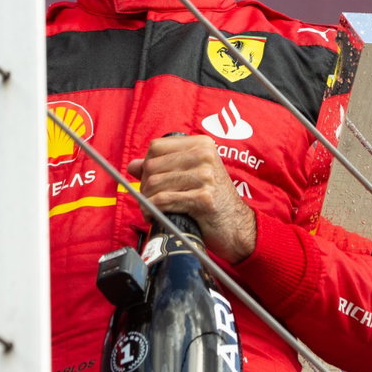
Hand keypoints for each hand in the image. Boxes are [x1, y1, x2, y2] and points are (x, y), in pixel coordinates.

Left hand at [128, 134, 256, 262]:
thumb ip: (164, 167)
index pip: (156, 147)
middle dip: (145, 186)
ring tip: (152, 209)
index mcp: (202, 144)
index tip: (151, 180)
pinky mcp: (203, 198)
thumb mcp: (192, 175)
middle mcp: (205, 156)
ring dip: (147, 200)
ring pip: (155, 183)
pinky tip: (155, 216)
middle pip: (153, 165)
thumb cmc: (213, 201)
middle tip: (150, 200)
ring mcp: (205, 176)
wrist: (238, 227)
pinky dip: (152, 210)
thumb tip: (133, 165)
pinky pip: (163, 200)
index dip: (147, 165)